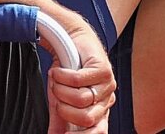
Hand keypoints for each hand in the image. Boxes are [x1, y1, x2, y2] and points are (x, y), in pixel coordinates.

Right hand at [46, 17, 114, 132]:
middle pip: (86, 119)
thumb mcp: (61, 100)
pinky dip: (62, 76)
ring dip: (61, 90)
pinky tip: (58, 71)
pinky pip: (78, 80)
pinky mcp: (103, 69)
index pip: (98, 132)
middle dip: (64, 109)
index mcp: (99, 112)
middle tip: (57, 97)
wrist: (71, 40)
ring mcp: (107, 85)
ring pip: (80, 99)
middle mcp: (106, 100)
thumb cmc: (67, 72)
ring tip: (57, 80)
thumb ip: (59, 121)